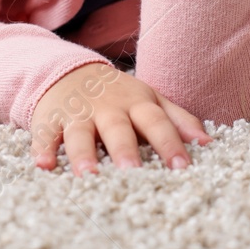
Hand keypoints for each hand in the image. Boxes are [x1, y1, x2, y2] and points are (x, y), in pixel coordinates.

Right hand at [29, 61, 211, 173]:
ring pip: (80, 134)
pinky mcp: (50, 120)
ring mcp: (78, 114)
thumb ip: (179, 120)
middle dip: (125, 151)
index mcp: (137, 104)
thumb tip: (207, 144)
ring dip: (83, 155)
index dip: (170, 144)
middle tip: (132, 174)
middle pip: (118, 129)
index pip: (157, 123)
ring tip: (88, 177)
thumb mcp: (152, 100)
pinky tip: (43, 166)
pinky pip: (44, 136)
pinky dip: (42, 150)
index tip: (183, 167)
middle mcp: (108, 108)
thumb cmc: (120, 95)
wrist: (71, 71)